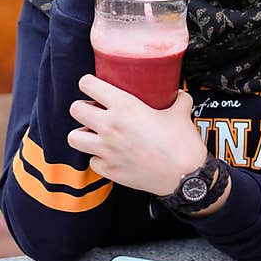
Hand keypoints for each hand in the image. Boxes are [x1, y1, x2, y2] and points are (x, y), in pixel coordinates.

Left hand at [66, 75, 206, 195]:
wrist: (186, 177)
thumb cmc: (182, 144)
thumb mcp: (181, 111)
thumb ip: (176, 99)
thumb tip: (177, 95)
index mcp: (125, 106)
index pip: (88, 85)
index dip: (88, 82)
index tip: (92, 85)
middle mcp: (110, 127)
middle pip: (75, 109)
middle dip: (83, 107)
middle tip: (94, 109)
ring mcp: (107, 150)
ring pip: (74, 137)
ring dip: (83, 133)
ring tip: (95, 133)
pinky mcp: (110, 170)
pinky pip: (92, 161)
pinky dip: (97, 157)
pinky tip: (109, 154)